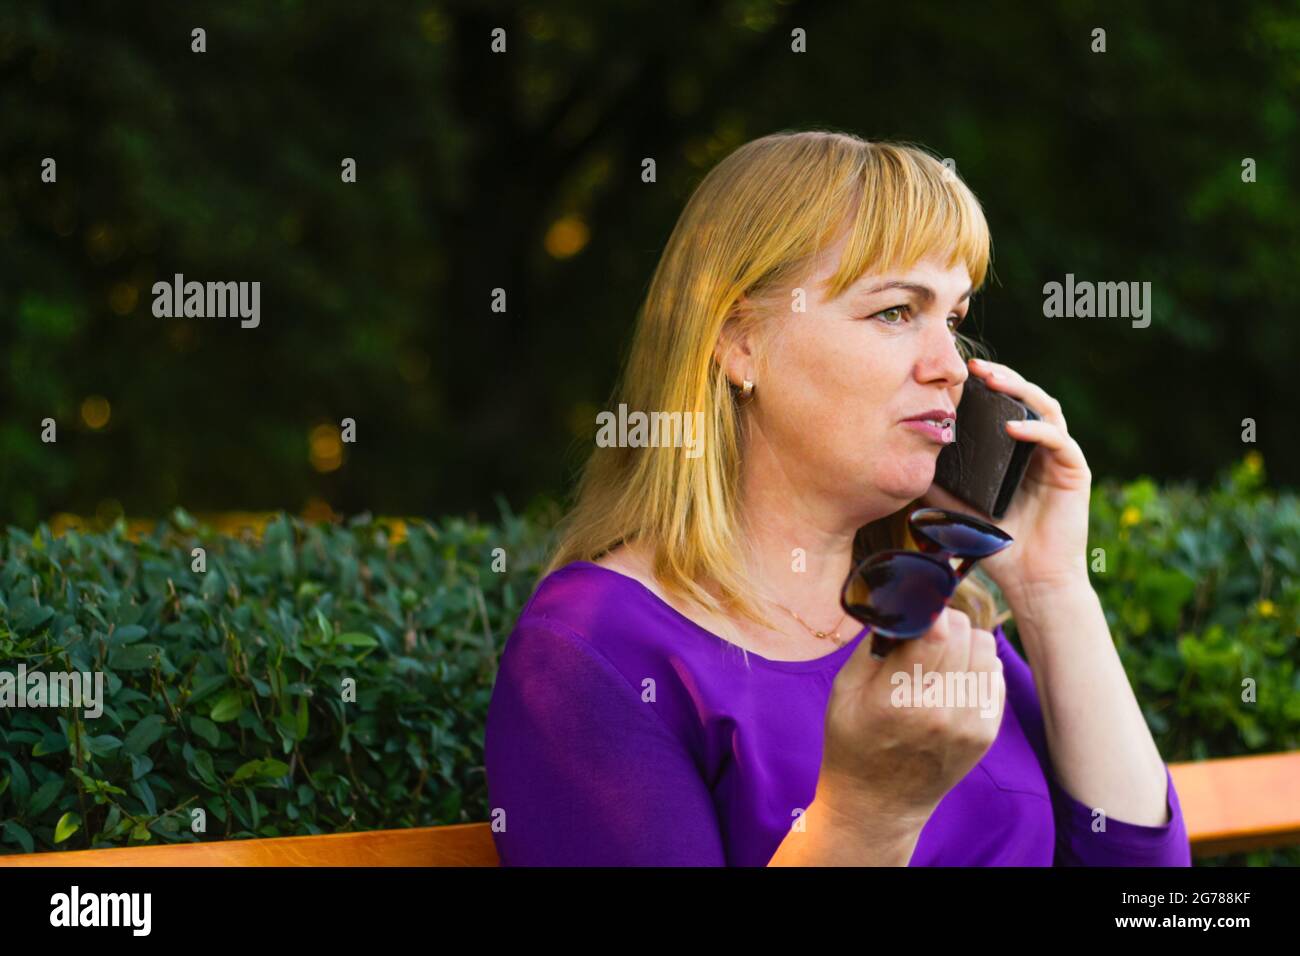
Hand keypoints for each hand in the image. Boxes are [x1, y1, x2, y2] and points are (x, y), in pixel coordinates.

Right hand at [818, 607, 1004, 826]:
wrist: (878, 805)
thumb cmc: (853, 741)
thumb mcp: (845, 690)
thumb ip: (875, 644)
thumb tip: (905, 603)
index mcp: (896, 699)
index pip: (937, 631)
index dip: (929, 610)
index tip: (917, 609)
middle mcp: (939, 712)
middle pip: (965, 633)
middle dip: (945, 623)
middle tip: (926, 634)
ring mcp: (968, 726)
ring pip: (986, 649)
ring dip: (964, 643)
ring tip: (940, 657)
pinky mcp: (986, 734)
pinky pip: (995, 675)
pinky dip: (977, 668)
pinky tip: (953, 680)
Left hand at [921, 357, 1092, 598]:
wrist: (1030, 579)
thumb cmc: (995, 544)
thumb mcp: (955, 506)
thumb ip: (937, 481)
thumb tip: (906, 457)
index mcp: (1013, 450)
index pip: (1001, 406)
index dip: (984, 387)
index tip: (955, 375)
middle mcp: (1038, 447)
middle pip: (1025, 397)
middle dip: (1002, 377)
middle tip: (975, 366)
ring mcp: (1058, 456)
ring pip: (1045, 408)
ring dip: (1021, 390)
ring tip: (994, 381)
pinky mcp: (1074, 470)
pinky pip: (1057, 440)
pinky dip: (1036, 429)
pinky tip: (1012, 427)